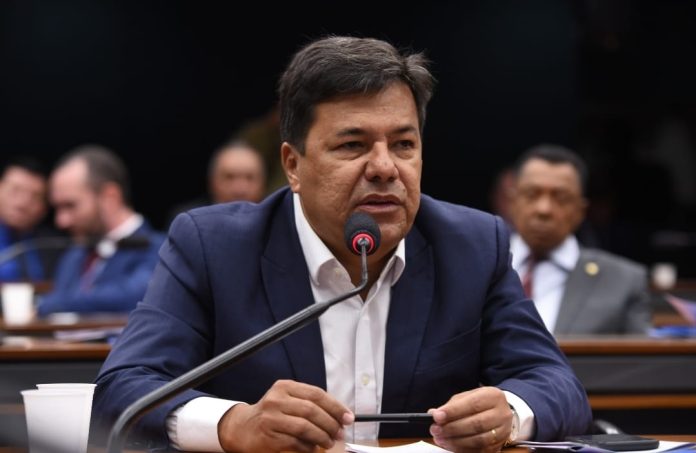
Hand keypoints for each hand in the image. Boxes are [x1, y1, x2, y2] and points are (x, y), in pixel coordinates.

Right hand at [217, 379, 353, 452]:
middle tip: (339, 433)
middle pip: (312, 410)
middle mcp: (276, 399)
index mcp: (285, 387)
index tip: (348, 417)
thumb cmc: (273, 414)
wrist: (243, 428)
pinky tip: (313, 448)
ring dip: (322, 437)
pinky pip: (295, 442)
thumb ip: (310, 403)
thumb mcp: (288, 400)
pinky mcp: (268, 436)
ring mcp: (270, 418)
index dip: (335, 406)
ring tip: (329, 442)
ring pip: (305, 427)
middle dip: (331, 423)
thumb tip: (341, 415)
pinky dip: (308, 447)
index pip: (316, 394)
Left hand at [428, 387, 512, 452]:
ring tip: (440, 439)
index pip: (472, 404)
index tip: (437, 417)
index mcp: (493, 396)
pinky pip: (480, 451)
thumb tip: (434, 414)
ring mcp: (502, 431)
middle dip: (452, 428)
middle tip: (435, 430)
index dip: (453, 411)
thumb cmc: (480, 403)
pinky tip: (450, 446)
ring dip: (456, 441)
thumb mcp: (467, 397)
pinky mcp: (499, 446)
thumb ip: (452, 405)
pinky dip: (462, 449)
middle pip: (476, 424)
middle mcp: (502, 414)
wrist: (499, 412)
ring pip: (479, 440)